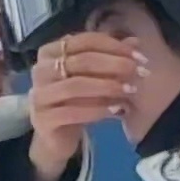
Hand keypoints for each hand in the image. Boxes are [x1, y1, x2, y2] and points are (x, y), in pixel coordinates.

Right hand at [25, 32, 142, 180]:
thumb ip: (110, 58)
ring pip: (76, 85)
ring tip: (130, 90)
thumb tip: (135, 41)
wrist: (56, 139)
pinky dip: (97, 109)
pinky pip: (72, 112)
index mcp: (50, 52)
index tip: (140, 57)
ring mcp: (39, 94)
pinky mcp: (42, 119)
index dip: (115, 46)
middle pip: (82, 61)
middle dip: (116, 65)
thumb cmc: (75, 102)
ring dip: (108, 86)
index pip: (85, 41)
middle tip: (140, 73)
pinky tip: (117, 111)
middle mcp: (40, 70)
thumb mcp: (93, 78)